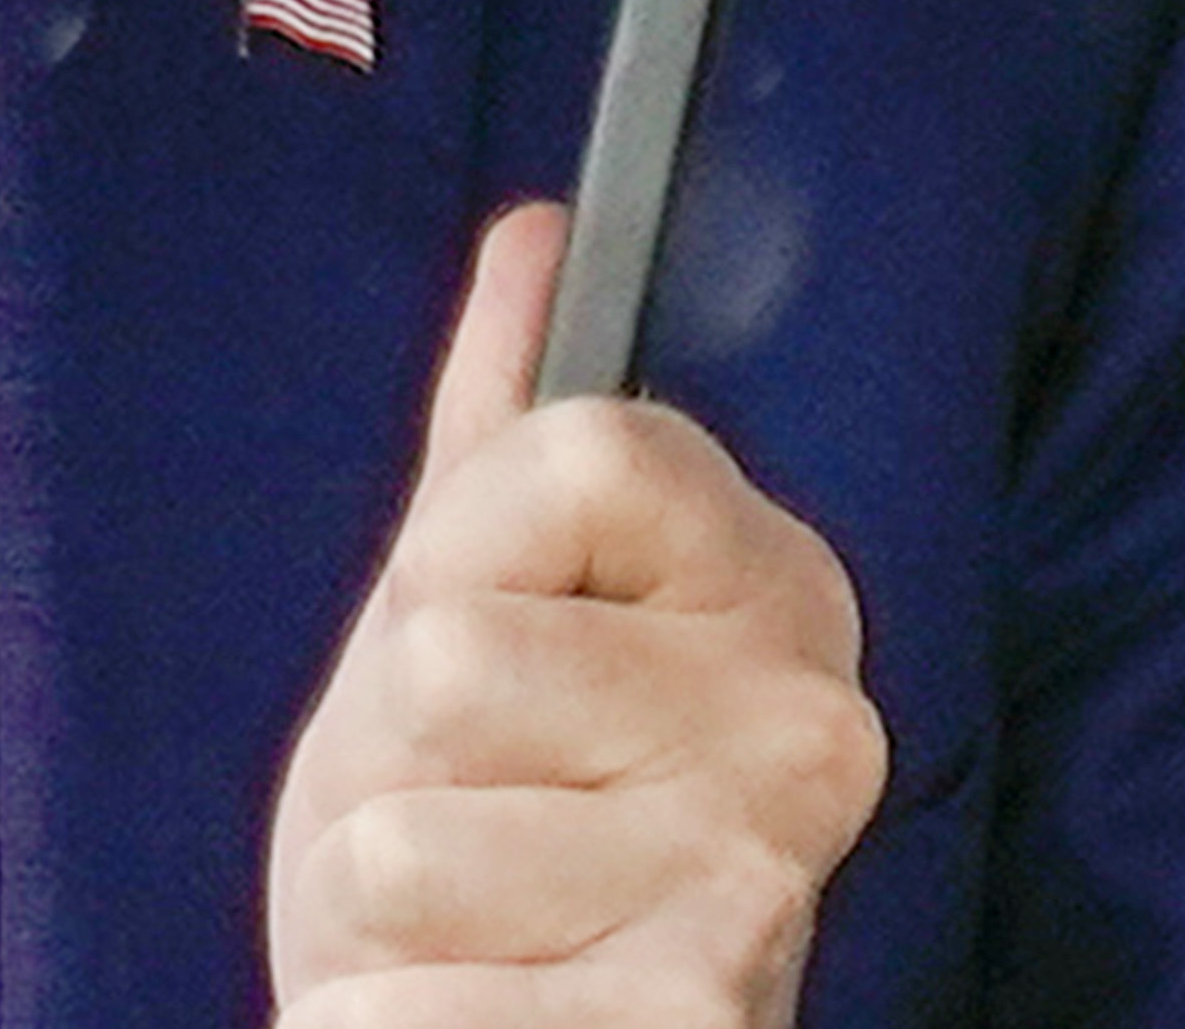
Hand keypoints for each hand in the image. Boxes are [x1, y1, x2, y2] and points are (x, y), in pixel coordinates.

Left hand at [264, 203, 887, 1024]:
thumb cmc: (495, 808)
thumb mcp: (480, 600)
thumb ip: (504, 422)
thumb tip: (538, 236)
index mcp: (771, 583)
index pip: (580, 453)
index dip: (461, 550)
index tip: (490, 622)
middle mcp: (806, 732)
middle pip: (445, 655)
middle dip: (388, 751)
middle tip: (462, 807)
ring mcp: (757, 891)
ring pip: (400, 842)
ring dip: (378, 905)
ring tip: (464, 925)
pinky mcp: (692, 1028)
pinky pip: (408, 1014)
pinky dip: (382, 1025)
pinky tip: (454, 1011)